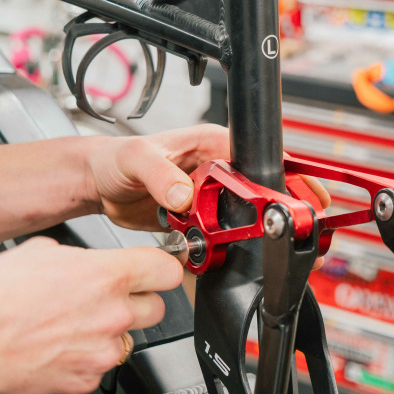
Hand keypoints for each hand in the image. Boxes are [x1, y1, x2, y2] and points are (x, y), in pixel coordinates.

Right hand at [0, 237, 182, 393]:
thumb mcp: (38, 252)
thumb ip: (76, 256)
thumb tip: (82, 261)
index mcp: (107, 276)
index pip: (167, 270)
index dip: (164, 267)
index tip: (158, 270)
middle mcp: (113, 314)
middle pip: (157, 308)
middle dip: (139, 301)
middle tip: (111, 298)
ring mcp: (103, 350)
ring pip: (129, 338)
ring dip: (112, 331)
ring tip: (77, 324)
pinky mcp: (89, 378)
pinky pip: (103, 364)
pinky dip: (89, 356)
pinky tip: (62, 346)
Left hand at [84, 124, 330, 230]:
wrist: (99, 184)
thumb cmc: (115, 158)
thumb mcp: (136, 159)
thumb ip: (161, 175)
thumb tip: (184, 194)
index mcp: (211, 144)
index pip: (258, 157)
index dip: (282, 175)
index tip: (295, 194)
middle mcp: (215, 170)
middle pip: (257, 190)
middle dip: (269, 209)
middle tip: (280, 226)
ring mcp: (208, 197)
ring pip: (239, 217)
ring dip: (242, 232)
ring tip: (240, 240)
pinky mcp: (197, 219)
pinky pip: (215, 235)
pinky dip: (217, 244)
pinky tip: (213, 249)